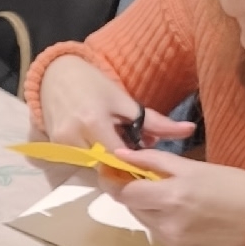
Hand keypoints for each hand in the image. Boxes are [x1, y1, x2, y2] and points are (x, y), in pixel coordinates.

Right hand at [38, 53, 194, 156]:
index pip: (120, 158)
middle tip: (137, 155)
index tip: (150, 164)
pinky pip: (82, 164)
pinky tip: (103, 147)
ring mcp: (61, 146)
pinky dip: (96, 160)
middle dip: (124, 165)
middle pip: (107, 167)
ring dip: (110, 164)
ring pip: (94, 169)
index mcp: (93, 123)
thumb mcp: (125, 101)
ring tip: (119, 147)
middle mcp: (73, 138)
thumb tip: (189, 130)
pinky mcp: (55, 150)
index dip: (136, 164)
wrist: (56, 77)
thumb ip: (156, 122)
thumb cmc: (94, 86)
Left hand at [116, 147, 244, 245]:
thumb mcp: (195, 167)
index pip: (123, 191)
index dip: (111, 178)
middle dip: (128, 188)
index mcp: (171, 197)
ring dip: (144, 201)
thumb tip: (122, 154)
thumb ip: (154, 161)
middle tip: (136, 171)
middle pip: (130, 204)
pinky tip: (175, 204)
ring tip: (163, 187)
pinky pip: (156, 227)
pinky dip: (157, 214)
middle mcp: (166, 222)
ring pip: (142, 216)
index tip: (109, 166)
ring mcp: (171, 238)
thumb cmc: (236, 186)